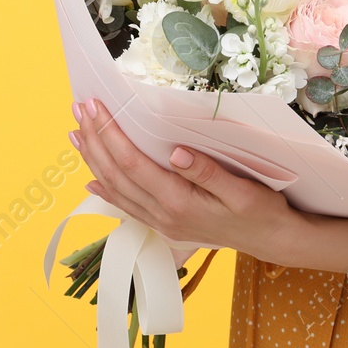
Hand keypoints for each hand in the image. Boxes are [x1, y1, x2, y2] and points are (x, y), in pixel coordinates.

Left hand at [70, 97, 302, 261]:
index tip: (96, 107)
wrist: (271, 240)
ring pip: (115, 188)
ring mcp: (161, 222)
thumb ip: (208, 172)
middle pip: (116, 174)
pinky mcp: (164, 223)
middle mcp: (163, 215)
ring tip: (76, 133)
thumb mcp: (243, 190)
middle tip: (79, 108)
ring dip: (93, 159)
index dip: (110, 135)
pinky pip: (126, 205)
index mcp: (179, 203)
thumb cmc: (261, 212)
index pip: (133, 164)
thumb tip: (177, 152)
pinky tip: (92, 177)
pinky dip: (105, 188)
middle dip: (95, 139)